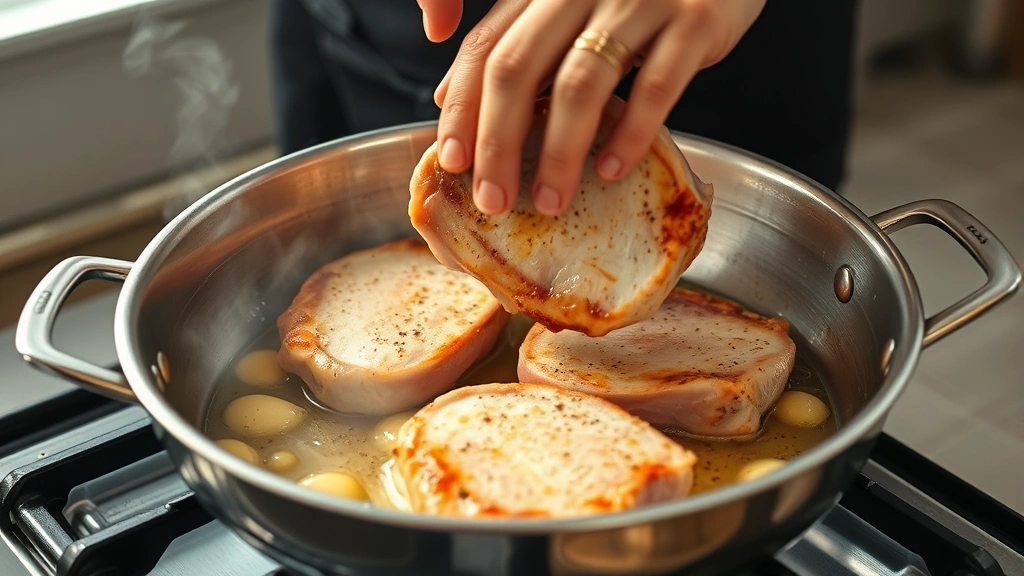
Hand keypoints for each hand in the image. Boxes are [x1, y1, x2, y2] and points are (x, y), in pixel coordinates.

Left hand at [419, 0, 764, 215]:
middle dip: (498, 142)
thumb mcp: (566, 6)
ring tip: (550, 201)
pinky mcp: (695, 20)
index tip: (451, 161)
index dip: (463, 107)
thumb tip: (447, 95)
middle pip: (518, 68)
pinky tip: (614, 170)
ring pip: (580, 81)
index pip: (486, 49)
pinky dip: (630, 133)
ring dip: (559, 151)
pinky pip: (657, 84)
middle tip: (492, 199)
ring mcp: (639, 1)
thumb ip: (510, 40)